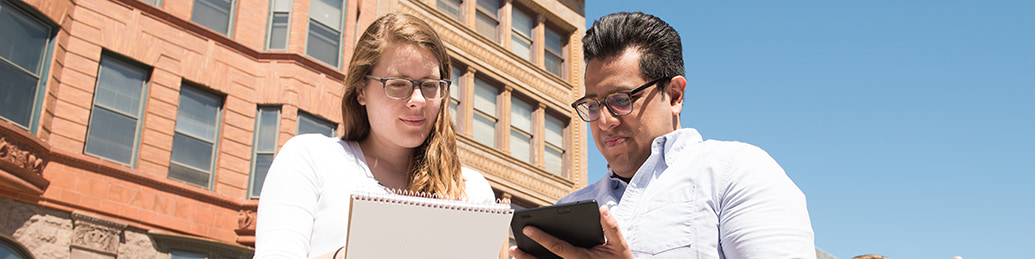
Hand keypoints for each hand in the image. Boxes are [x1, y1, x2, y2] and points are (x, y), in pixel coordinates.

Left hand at [509, 206, 632, 258]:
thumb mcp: (620, 244)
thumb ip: (611, 227)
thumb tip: (602, 209)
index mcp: (582, 257)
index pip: (558, 246)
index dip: (542, 237)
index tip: (527, 228)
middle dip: (528, 256)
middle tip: (513, 248)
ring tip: (517, 254)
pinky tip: (531, 257)